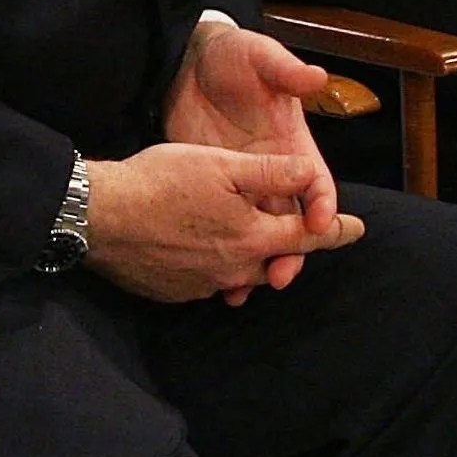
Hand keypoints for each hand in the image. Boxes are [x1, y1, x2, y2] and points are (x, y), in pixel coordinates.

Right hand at [85, 144, 364, 304]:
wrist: (99, 216)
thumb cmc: (161, 181)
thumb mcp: (221, 165)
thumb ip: (271, 172)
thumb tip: (311, 173)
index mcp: (253, 237)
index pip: (307, 236)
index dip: (334, 229)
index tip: (357, 228)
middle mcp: (235, 269)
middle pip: (274, 258)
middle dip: (287, 245)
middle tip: (295, 230)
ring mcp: (203, 284)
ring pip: (240, 271)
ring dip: (248, 255)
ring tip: (242, 236)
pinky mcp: (175, 291)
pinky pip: (208, 278)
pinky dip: (213, 262)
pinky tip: (196, 243)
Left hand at [161, 21, 339, 289]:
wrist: (186, 62)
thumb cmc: (232, 57)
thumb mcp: (258, 56)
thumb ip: (284, 69)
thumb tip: (316, 75)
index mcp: (292, 144)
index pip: (316, 183)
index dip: (322, 205)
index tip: (319, 224)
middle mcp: (272, 171)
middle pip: (291, 221)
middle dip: (292, 250)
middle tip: (281, 275)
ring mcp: (241, 184)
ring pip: (259, 234)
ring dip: (256, 263)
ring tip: (244, 290)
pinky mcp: (211, 190)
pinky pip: (224, 231)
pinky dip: (223, 257)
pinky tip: (214, 279)